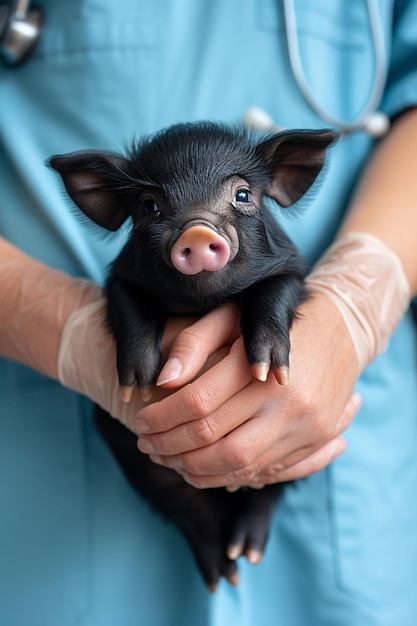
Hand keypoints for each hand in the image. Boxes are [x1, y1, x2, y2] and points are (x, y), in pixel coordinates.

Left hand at [135, 293, 360, 488]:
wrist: (340, 329)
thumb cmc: (273, 320)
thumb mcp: (232, 316)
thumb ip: (194, 344)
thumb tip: (162, 382)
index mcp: (259, 366)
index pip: (197, 403)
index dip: (161, 417)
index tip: (140, 420)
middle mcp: (286, 401)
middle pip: (214, 440)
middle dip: (169, 448)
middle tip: (146, 444)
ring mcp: (306, 425)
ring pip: (237, 465)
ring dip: (193, 468)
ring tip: (167, 459)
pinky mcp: (316, 440)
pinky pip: (264, 471)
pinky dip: (226, 475)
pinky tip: (201, 467)